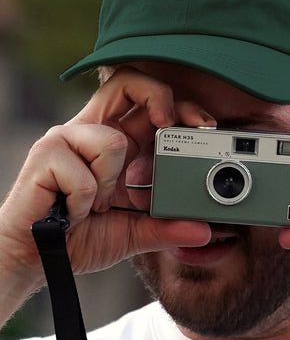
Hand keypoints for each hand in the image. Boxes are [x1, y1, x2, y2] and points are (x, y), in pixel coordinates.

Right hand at [0, 67, 214, 281]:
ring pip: (113, 141)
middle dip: (159, 97)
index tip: (202, 124)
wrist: (35, 258)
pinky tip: (72, 211)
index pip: (144, 99)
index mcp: (112, 141)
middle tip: (170, 124)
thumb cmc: (78, 237)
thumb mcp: (131, 232)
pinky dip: (86, 203)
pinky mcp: (46, 154)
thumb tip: (203, 231)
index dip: (175, 102)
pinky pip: (86, 175)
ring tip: (93, 205)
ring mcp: (66, 139)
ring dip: (110, 184)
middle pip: (127, 82)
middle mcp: (90, 131)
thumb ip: (165, 228)